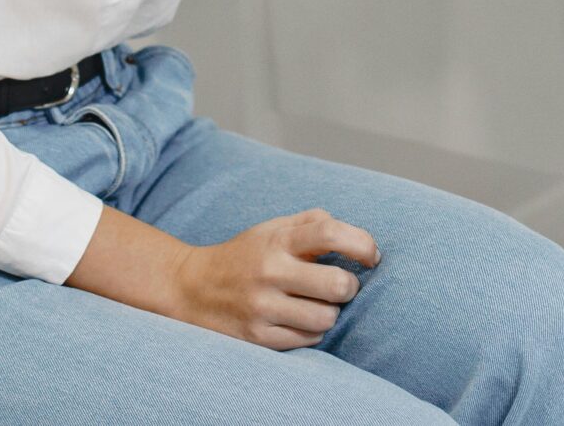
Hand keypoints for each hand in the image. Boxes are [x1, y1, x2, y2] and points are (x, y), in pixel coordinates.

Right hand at [166, 208, 378, 350]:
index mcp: (278, 239)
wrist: (191, 288)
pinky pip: (308, 340)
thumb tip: (356, 238)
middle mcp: (270, 272)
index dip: (362, 244)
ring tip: (317, 305)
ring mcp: (263, 307)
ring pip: (326, 318)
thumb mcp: (273, 229)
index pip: (331, 233)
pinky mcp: (257, 337)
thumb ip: (313, 223)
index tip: (372, 256)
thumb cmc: (245, 255)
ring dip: (330, 312)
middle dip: (349, 287)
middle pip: (338, 284)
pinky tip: (299, 320)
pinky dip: (312, 331)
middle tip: (341, 286)